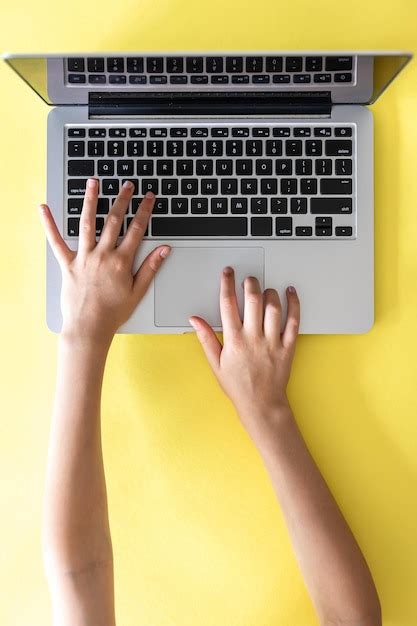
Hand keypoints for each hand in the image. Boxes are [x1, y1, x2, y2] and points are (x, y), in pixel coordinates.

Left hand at [38, 179, 170, 343]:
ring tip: (93, 183)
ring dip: (90, 200)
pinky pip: (56, 241)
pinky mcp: (67, 264)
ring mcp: (84, 257)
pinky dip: (49, 224)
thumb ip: (151, 268)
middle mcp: (102, 255)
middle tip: (127, 185)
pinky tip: (43, 208)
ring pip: (87, 223)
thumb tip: (164, 249)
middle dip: (122, 200)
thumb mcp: (138, 291)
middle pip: (114, 220)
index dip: (144, 211)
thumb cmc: (113, 313)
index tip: (149, 197)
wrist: (89, 327)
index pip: (137, 230)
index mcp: (122, 261)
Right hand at [189, 267, 299, 445]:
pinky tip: (290, 293)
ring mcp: (272, 341)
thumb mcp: (216, 363)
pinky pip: (293, 321)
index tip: (228, 273)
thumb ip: (206, 338)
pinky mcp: (288, 346)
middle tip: (248, 278)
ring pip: (273, 307)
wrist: (261, 405)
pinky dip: (293, 304)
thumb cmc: (238, 386)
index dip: (227, 284)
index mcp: (234, 340)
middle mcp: (253, 338)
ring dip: (269, 292)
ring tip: (265, 289)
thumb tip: (195, 319)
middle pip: (252, 300)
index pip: (228, 304)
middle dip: (250, 283)